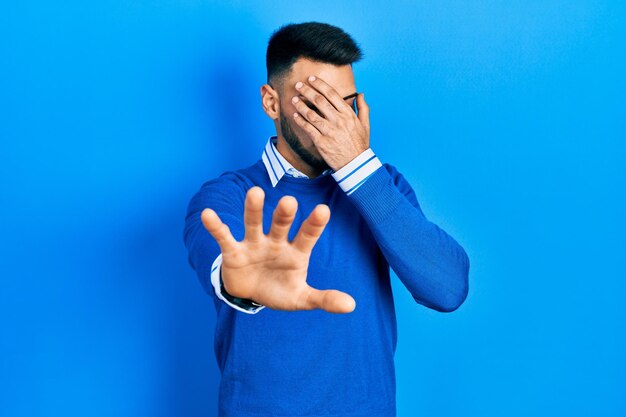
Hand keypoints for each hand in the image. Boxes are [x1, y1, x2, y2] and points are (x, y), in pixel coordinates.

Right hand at [201, 186, 355, 313]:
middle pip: (281, 225)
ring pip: (254, 223)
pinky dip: (216, 226)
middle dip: (284, 214)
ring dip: (254, 209)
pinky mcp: (233, 251)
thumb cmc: (280, 291)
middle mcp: (276, 242)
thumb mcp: (302, 299)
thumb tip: (351, 306)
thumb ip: (324, 299)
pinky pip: (224, 236)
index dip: (314, 224)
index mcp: (296, 252)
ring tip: (255, 192)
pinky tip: (208, 214)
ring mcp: (254, 244)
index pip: (307, 236)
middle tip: (290, 201)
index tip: (323, 210)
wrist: (251, 295)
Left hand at [290, 75, 370, 170]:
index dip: (320, 85)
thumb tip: (361, 94)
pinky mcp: (321, 142)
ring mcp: (329, 131)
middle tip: (298, 85)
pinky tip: (295, 115)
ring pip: (311, 114)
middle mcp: (338, 121)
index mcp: (348, 114)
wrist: (355, 164)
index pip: (332, 94)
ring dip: (301, 105)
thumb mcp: (365, 125)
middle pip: (319, 101)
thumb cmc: (359, 144)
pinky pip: (308, 128)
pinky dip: (300, 121)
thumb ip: (363, 108)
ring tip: (294, 99)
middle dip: (307, 91)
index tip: (311, 79)